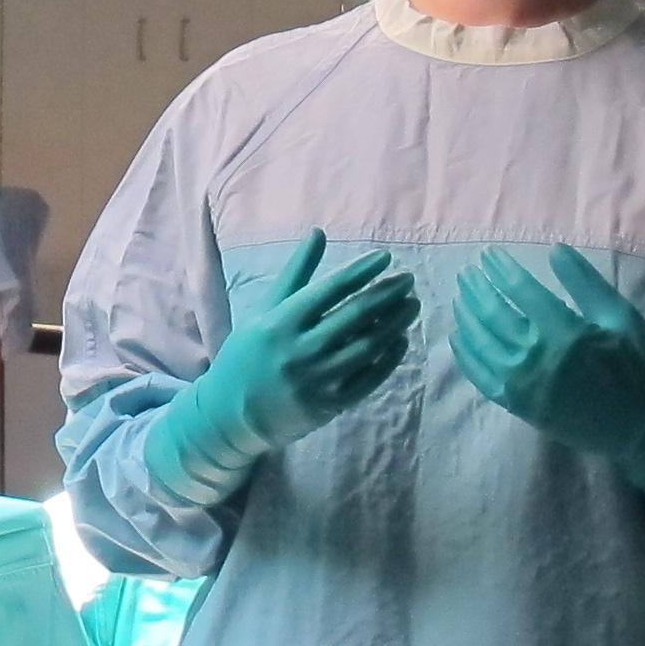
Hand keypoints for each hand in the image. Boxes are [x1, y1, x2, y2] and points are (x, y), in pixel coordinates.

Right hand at [143, 230, 419, 506]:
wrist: (233, 413)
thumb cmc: (249, 353)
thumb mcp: (264, 311)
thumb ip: (295, 274)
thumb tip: (319, 232)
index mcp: (281, 322)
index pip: (330, 290)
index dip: (361, 272)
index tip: (386, 258)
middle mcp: (300, 349)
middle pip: (355, 316)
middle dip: (387, 295)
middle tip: (408, 280)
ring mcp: (318, 379)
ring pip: (368, 346)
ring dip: (395, 323)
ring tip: (411, 305)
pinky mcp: (331, 403)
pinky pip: (369, 378)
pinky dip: (389, 357)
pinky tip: (400, 339)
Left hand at [453, 247, 644, 524]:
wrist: (641, 427)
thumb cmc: (637, 367)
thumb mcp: (621, 318)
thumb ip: (586, 284)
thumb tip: (555, 250)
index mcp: (564, 333)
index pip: (521, 292)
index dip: (501, 270)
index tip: (488, 255)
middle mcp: (536, 358)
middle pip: (493, 315)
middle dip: (477, 289)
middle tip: (467, 272)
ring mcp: (522, 385)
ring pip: (481, 343)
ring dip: (467, 316)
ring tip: (460, 296)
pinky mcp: (516, 406)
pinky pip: (480, 377)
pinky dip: (465, 354)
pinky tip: (458, 336)